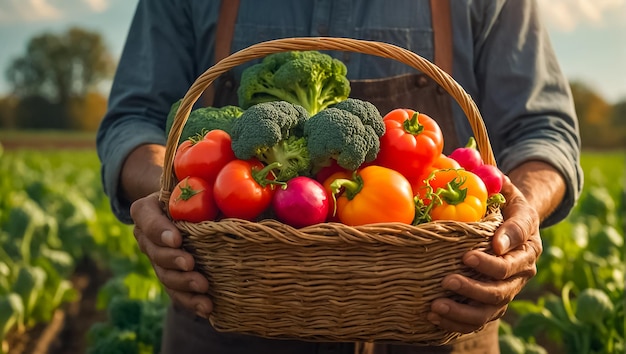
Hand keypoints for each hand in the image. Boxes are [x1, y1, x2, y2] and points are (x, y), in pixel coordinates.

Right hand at [130, 192, 213, 317]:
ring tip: (203, 290)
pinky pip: (176, 292)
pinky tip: (206, 308)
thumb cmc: (192, 190)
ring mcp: (157, 259)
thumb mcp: (194, 183)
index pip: (148, 219)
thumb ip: (205, 188)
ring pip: (165, 276)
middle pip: (155, 252)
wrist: (183, 207)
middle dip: (173, 261)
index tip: (176, 239)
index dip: (159, 231)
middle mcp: (147, 237)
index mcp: (147, 210)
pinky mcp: (171, 276)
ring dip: (184, 285)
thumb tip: (239, 197)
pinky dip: (190, 301)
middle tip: (191, 264)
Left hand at [427, 177, 541, 332]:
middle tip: (449, 279)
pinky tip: (433, 316)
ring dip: (464, 309)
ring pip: (492, 308)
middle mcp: (522, 269)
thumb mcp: (507, 192)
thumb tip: (487, 176)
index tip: (480, 250)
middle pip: (504, 286)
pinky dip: (457, 322)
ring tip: (437, 305)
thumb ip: (500, 186)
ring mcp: (508, 289)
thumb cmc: (504, 206)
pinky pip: (478, 320)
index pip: (519, 244)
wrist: (511, 227)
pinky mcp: (493, 303)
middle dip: (477, 285)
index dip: (501, 251)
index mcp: (527, 241)